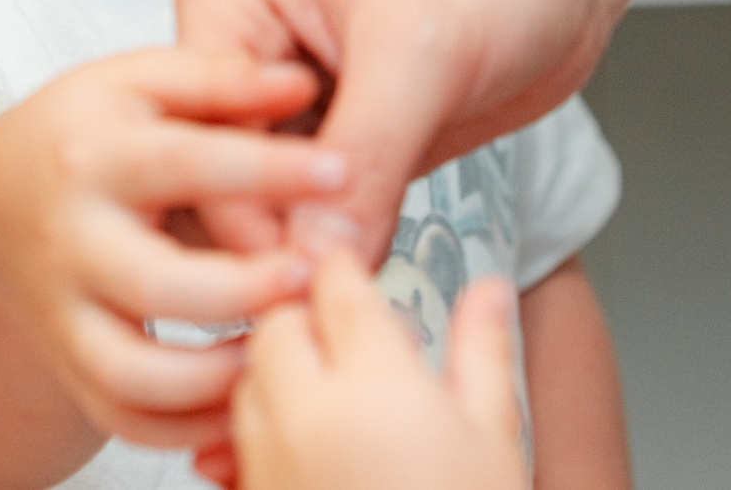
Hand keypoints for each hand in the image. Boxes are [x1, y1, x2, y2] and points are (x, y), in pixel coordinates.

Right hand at [0, 49, 349, 450]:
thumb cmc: (83, 133)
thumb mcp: (141, 81)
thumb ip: (221, 78)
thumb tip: (300, 82)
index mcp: (94, 153)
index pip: (186, 162)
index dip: (269, 168)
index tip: (340, 171)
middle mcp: (73, 238)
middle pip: (157, 284)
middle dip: (242, 292)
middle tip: (311, 279)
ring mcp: (66, 311)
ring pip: (136, 374)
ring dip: (219, 379)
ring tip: (284, 347)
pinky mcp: (72, 366)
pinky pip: (128, 421)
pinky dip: (190, 429)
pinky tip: (247, 397)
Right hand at [175, 0, 623, 265]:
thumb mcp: (421, 50)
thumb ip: (365, 155)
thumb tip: (315, 256)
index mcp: (225, 1)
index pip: (199, 134)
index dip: (242, 213)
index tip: (297, 278)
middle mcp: (242, 55)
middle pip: (214, 180)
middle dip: (268, 244)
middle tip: (329, 293)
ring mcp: (287, 105)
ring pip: (261, 210)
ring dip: (303, 255)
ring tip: (349, 292)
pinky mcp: (335, 144)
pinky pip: (315, 218)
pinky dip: (339, 249)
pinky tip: (369, 267)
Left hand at [218, 252, 528, 489]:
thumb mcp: (497, 440)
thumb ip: (483, 352)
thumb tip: (487, 289)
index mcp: (376, 389)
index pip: (335, 285)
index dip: (341, 265)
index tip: (348, 264)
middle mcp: (308, 420)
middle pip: (275, 324)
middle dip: (303, 317)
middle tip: (348, 335)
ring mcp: (270, 466)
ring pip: (246, 380)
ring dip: (277, 372)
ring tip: (334, 394)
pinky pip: (233, 445)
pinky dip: (260, 432)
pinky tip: (311, 448)